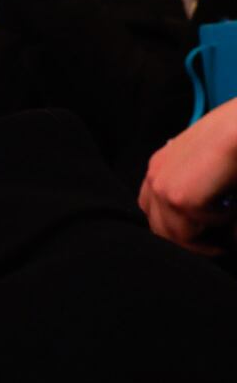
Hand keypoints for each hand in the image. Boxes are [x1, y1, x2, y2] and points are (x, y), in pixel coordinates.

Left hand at [140, 101, 236, 252]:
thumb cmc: (235, 138)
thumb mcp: (210, 161)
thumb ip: (200, 184)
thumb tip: (203, 218)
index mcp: (161, 166)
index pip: (155, 209)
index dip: (179, 226)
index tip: (205, 234)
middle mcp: (156, 177)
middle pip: (161, 228)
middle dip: (190, 242)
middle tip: (218, 245)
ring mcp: (163, 188)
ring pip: (176, 236)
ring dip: (204, 240)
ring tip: (226, 236)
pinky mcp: (179, 199)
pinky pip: (196, 231)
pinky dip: (219, 224)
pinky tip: (232, 206)